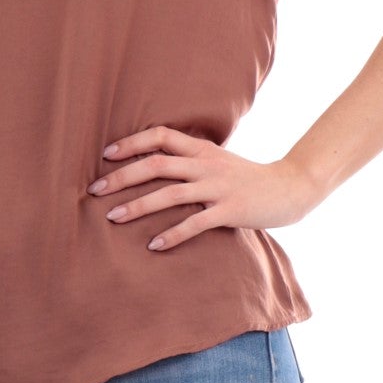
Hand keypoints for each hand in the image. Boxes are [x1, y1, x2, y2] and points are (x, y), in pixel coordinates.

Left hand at [88, 126, 320, 250]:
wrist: (288, 188)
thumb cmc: (246, 178)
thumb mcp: (216, 160)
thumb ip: (189, 159)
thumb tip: (152, 164)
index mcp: (201, 149)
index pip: (160, 136)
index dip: (131, 143)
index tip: (105, 155)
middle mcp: (206, 164)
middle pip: (156, 164)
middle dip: (122, 177)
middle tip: (94, 190)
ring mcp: (218, 188)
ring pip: (170, 194)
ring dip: (138, 206)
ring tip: (112, 217)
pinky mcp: (229, 211)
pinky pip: (195, 223)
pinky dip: (172, 234)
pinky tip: (153, 246)